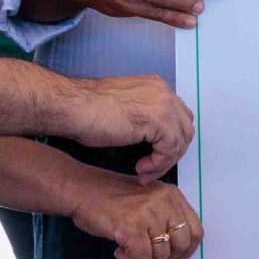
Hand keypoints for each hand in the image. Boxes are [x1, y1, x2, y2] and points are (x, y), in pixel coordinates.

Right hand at [62, 75, 193, 177]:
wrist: (74, 108)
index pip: (179, 117)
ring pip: (180, 141)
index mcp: (156, 87)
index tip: (155, 157)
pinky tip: (141, 168)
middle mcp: (163, 92)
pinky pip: (169, 149)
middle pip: (185, 129)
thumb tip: (156, 140)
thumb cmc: (89, 111)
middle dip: (171, 153)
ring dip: (164, 162)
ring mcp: (163, 104)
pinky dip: (158, 164)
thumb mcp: (127, 110)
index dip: (170, 142)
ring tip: (144, 171)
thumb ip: (146, 118)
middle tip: (152, 168)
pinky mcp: (157, 120)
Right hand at [67, 170, 205, 258]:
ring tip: (127, 248)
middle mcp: (164, 201)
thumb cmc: (111, 197)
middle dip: (165, 257)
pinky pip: (142, 257)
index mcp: (172, 195)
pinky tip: (119, 249)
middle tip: (146, 256)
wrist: (81, 189)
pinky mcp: (131, 226)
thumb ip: (166, 218)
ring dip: (144, 258)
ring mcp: (148, 212)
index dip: (186, 251)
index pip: (196, 231)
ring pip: (161, 253)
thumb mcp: (149, 199)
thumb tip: (178, 253)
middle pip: (182, 244)